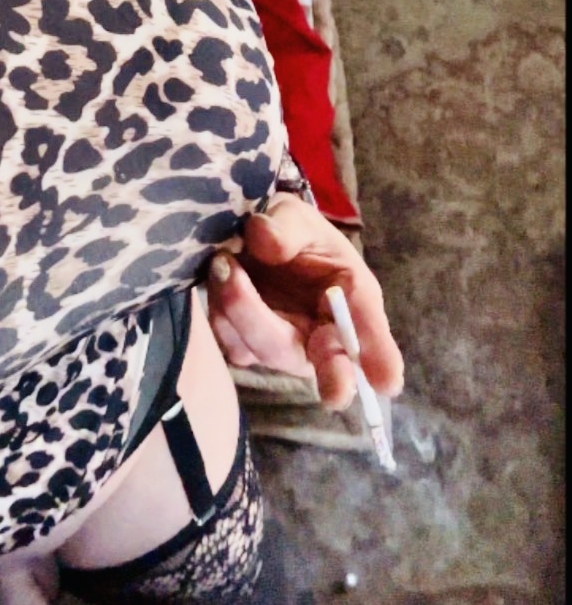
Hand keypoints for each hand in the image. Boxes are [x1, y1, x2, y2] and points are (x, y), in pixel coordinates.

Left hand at [207, 194, 403, 409]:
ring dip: (242, 309)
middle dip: (333, 377)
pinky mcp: (248, 347)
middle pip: (329, 362)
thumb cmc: (293, 232)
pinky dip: (222, 311)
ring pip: (269, 349)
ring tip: (226, 260)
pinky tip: (220, 276)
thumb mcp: (294, 215)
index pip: (370, 328)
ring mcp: (286, 347)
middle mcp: (325, 333)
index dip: (380, 356)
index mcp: (353, 296)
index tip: (387, 381)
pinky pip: (233, 342)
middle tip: (335, 393)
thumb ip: (286, 227)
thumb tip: (264, 239)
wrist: (255, 240)